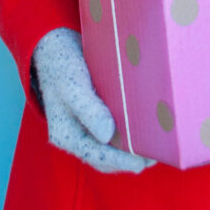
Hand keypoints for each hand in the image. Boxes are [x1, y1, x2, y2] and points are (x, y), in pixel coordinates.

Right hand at [32, 27, 154, 173]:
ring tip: (154, 148)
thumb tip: (107, 135)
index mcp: (66, 135)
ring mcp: (86, 127)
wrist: (55, 46)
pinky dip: (128, 134)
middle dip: (129, 161)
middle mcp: (76, 136)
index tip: (141, 163)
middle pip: (106, 158)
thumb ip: (89, 109)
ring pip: (111, 147)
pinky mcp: (95, 115)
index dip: (120, 162)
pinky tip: (144, 130)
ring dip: (131, 150)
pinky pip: (113, 132)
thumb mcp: (73, 85)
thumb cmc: (62, 65)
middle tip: (154, 158)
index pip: (96, 157)